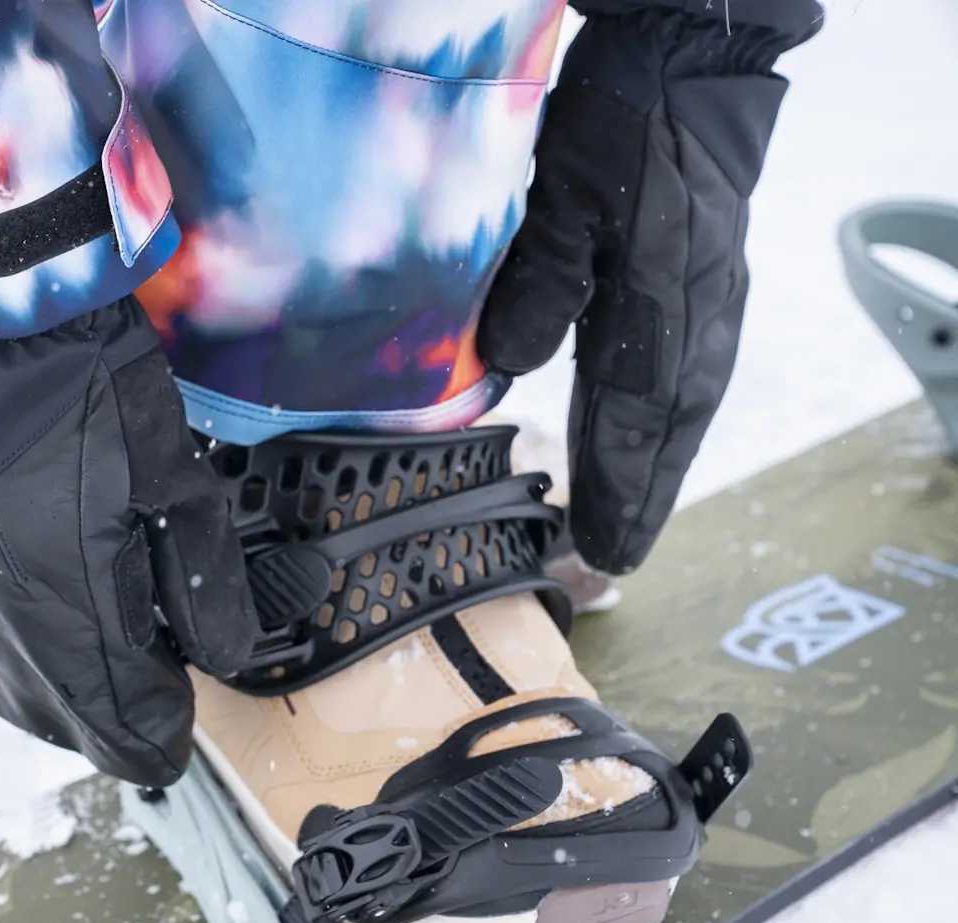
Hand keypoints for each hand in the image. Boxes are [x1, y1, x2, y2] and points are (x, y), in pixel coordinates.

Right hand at [0, 295, 256, 786]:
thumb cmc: (89, 388)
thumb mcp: (175, 479)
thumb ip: (206, 586)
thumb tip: (227, 660)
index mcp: (65, 614)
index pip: (124, 732)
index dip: (163, 733)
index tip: (182, 709)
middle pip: (64, 724)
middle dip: (114, 709)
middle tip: (150, 663)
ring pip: (8, 693)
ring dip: (60, 684)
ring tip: (98, 631)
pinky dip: (8, 644)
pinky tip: (36, 601)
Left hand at [477, 10, 801, 574]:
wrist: (692, 67)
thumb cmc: (625, 125)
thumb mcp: (565, 199)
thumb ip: (540, 285)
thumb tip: (511, 368)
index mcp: (662, 307)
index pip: (635, 422)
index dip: (617, 490)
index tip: (600, 551)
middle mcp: (696, 318)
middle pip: (667, 430)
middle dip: (640, 496)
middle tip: (616, 558)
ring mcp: (708, 302)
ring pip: (680, 407)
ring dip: (654, 466)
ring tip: (629, 518)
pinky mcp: (705, 283)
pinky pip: (685, 373)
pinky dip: (662, 419)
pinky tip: (642, 435)